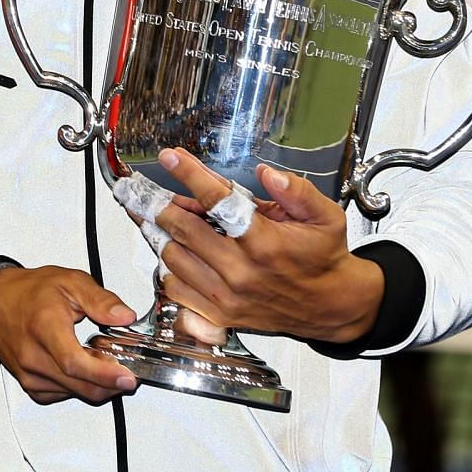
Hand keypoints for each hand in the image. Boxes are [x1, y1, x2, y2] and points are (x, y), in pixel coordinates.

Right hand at [0, 266, 137, 405]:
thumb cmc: (30, 291)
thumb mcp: (71, 282)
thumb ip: (101, 300)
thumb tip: (124, 316)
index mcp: (45, 326)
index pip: (74, 363)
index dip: (104, 375)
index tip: (127, 378)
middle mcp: (32, 354)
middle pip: (79, 385)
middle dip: (110, 384)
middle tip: (126, 373)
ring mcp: (28, 372)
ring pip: (74, 394)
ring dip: (95, 385)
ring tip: (100, 362)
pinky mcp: (28, 384)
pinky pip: (61, 396)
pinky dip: (78, 388)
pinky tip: (82, 370)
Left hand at [153, 149, 383, 343]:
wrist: (330, 305)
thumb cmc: (323, 257)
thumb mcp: (326, 216)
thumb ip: (297, 191)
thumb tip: (268, 173)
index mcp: (266, 242)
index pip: (219, 201)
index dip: (190, 174)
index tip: (170, 157)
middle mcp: (242, 271)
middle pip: (184, 229)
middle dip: (159, 204)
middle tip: (141, 189)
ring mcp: (227, 296)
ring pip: (173, 257)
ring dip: (161, 234)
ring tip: (156, 215)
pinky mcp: (219, 314)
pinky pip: (176, 289)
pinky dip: (169, 267)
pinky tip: (173, 250)